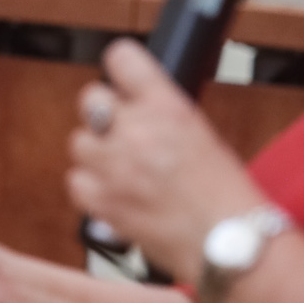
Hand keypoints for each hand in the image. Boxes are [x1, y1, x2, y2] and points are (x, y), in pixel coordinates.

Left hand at [68, 39, 265, 282]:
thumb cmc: (225, 196)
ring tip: (120, 170)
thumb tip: (137, 108)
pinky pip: (75, 181)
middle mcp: (135, 129)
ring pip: (78, 141)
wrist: (228, 244)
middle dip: (102, 113)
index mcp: (167, 106)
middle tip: (118, 132)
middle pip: (90, 99)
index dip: (118, 67)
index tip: (119, 77)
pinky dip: (90, 187)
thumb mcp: (200, 135)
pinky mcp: (102, 201)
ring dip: (95, 153)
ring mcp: (114, 165)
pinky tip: (112, 193)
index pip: (122, 58)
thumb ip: (162, 116)